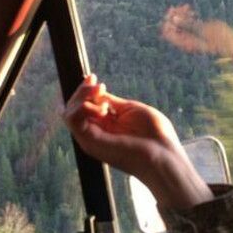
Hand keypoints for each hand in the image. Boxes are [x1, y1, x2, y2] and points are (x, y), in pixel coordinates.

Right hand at [62, 74, 212, 208]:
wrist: (164, 155)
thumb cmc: (154, 135)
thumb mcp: (130, 110)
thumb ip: (111, 102)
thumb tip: (97, 91)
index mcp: (103, 127)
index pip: (81, 106)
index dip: (83, 90)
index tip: (93, 77)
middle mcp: (94, 133)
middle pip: (72, 107)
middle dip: (82, 91)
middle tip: (98, 85)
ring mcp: (90, 138)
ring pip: (68, 112)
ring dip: (81, 97)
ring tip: (100, 94)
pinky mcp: (91, 142)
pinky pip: (73, 120)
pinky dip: (83, 107)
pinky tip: (102, 108)